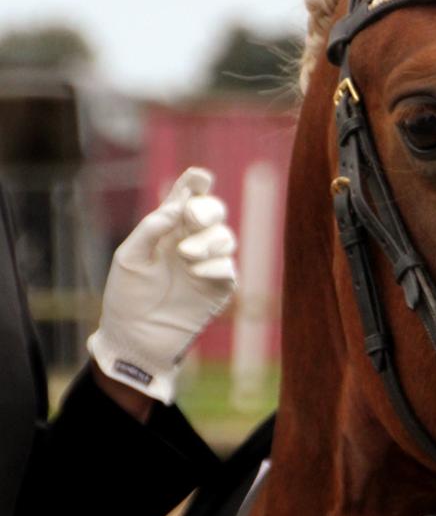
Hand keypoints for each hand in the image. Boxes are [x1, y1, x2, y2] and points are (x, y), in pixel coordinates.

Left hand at [88, 168, 237, 403]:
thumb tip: (176, 206)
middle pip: (213, 212)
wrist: (135, 339)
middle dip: (207, 209)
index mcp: (167, 230)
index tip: (199, 175)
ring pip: (225, 238)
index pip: (185, 199)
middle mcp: (190, 242)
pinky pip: (227, 268)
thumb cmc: (127, 297)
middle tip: (192, 217)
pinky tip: (196, 272)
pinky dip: (215, 265)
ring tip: (186, 255)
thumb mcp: (130, 258)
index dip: (195, 184)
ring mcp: (206, 266)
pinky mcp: (217, 288)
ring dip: (208, 241)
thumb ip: (152, 229)